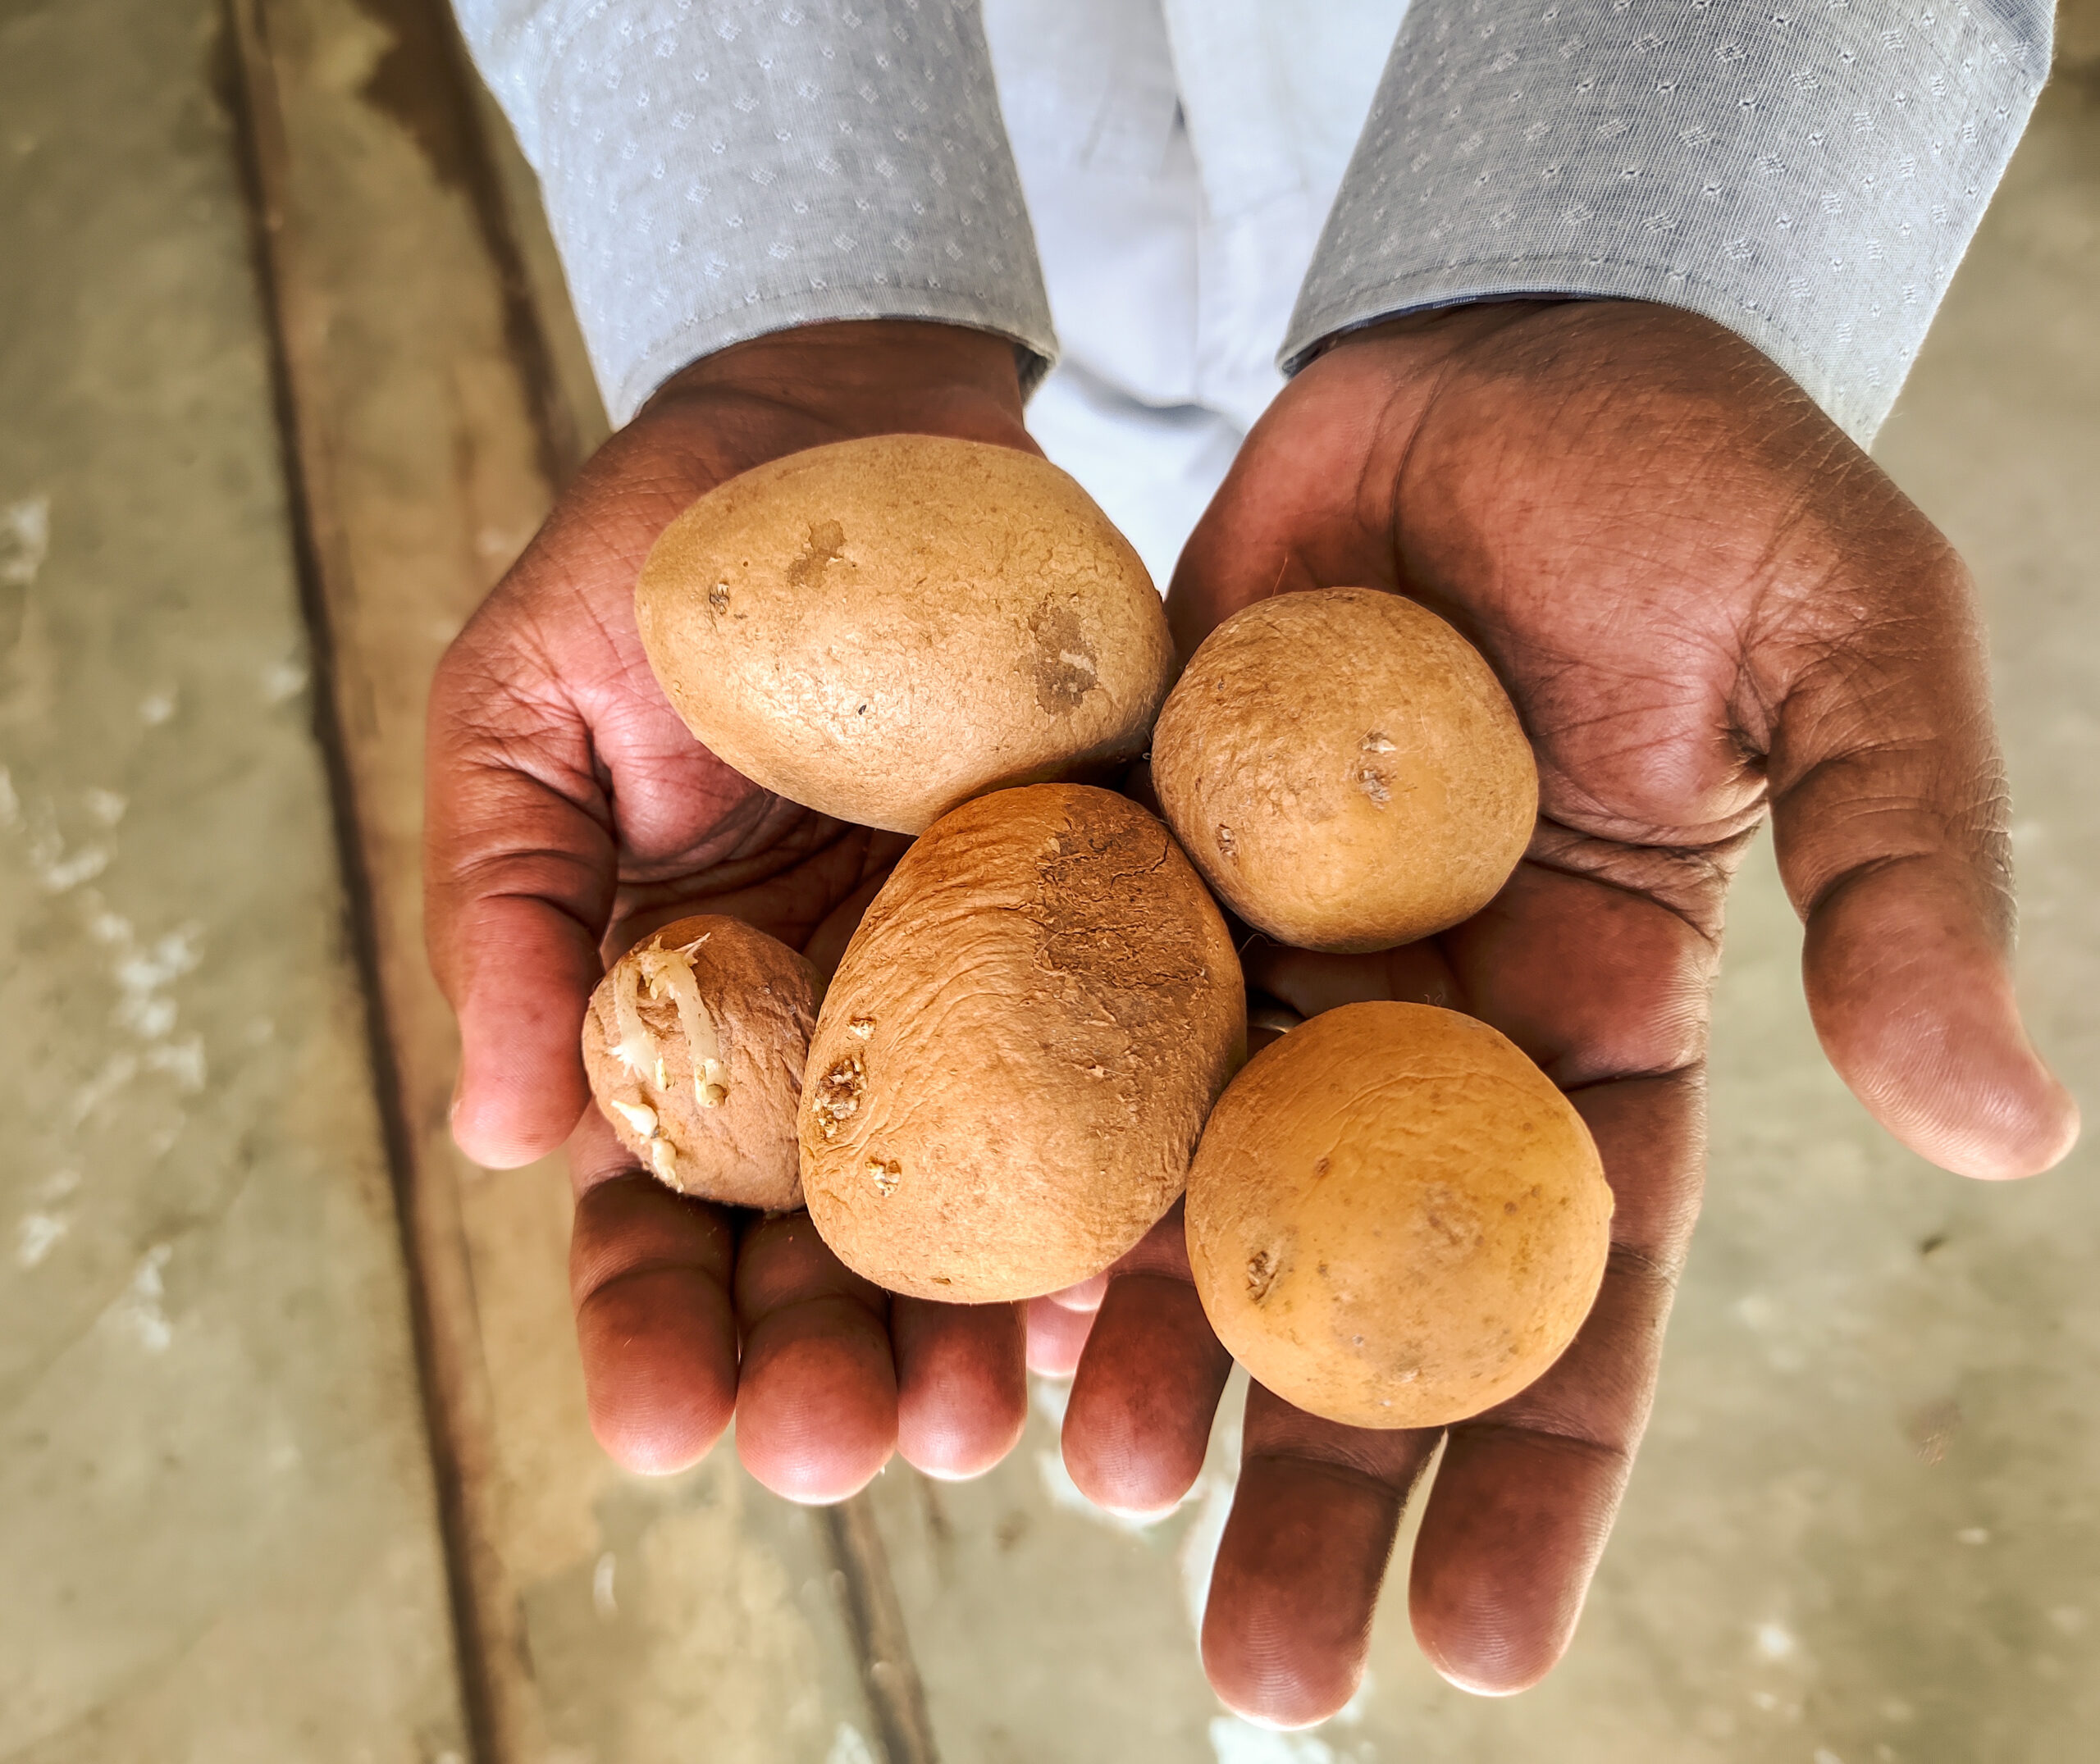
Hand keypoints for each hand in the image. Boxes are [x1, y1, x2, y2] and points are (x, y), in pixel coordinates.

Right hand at [425, 321, 1038, 1497]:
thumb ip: (503, 911)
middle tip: (841, 1453)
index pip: (656, 1214)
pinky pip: (1137, 1073)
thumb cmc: (662, 561)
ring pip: (988, 1207)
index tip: (663, 1426)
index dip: (652, 1329)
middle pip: (832, 1253)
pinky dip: (1136, 1185)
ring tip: (987, 1425)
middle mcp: (844, 1041)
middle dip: (827, 1372)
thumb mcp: (525, 708)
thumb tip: (493, 1139)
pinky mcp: (1121, 921)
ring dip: (982, 1330)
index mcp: (686, 1017)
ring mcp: (991, 993)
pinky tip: (1136, 1288)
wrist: (854, 416)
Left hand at [1055, 300, 2079, 1721]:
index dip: (1540, 1467)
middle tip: (1262, 1671)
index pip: (1574, 1284)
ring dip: (1156, 1346)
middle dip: (1324, 1474)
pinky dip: (1033, 1136)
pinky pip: (1070, 1012)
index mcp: (1598, 1012)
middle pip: (1365, 1283)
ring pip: (1198, 1182)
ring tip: (1102, 1496)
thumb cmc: (1695, 477)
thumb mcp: (1850, 655)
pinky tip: (983, 1271)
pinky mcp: (1132, 843)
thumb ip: (1902, 884)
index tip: (1487, 1651)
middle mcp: (1418, 1011)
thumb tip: (1993, 1132)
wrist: (1490, 331)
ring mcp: (1264, 938)